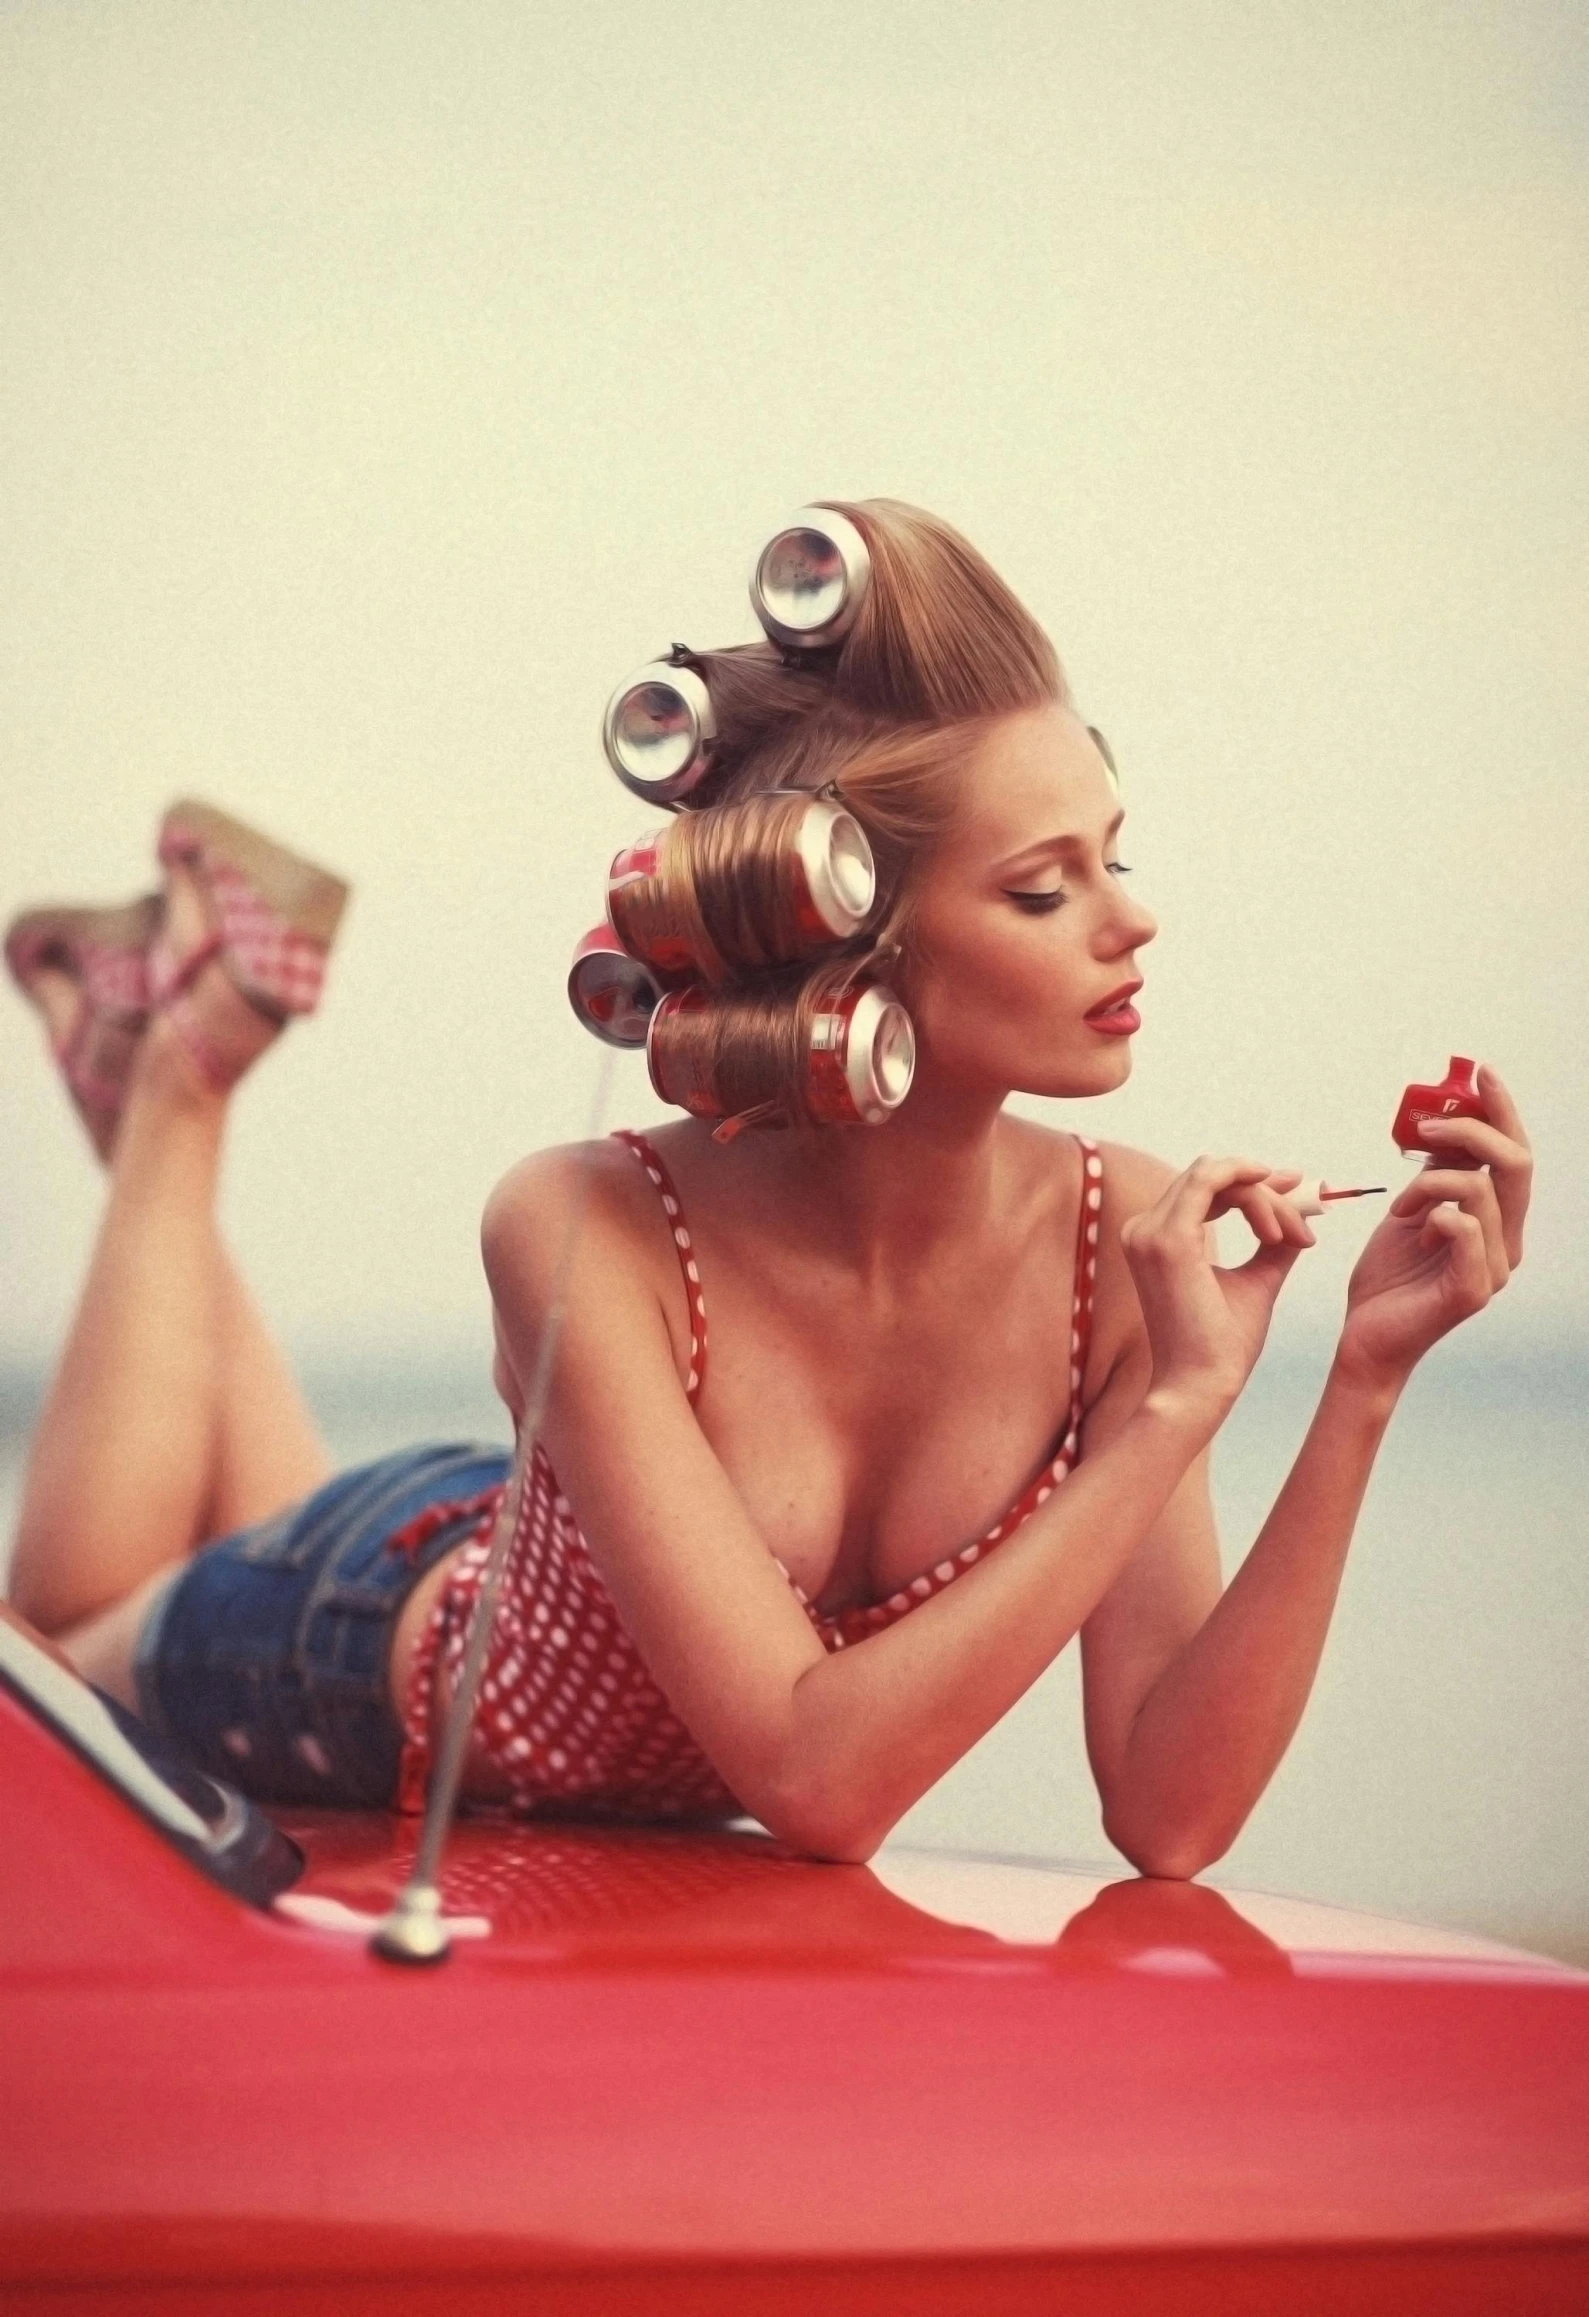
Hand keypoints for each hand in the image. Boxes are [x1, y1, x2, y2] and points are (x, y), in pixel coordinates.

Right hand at [1121, 1155, 1313, 1421]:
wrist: (1201, 1387)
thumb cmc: (1221, 1346)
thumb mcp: (1255, 1282)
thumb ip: (1272, 1246)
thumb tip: (1299, 1217)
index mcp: (1157, 1239)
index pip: (1203, 1187)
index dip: (1250, 1181)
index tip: (1294, 1189)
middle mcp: (1144, 1230)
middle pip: (1211, 1176)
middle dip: (1264, 1187)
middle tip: (1304, 1211)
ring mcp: (1150, 1232)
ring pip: (1215, 1175)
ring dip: (1264, 1197)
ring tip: (1291, 1237)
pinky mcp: (1168, 1239)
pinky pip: (1213, 1182)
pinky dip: (1252, 1194)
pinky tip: (1277, 1225)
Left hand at [1335, 1064, 1530, 1388]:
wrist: (1365, 1339)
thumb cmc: (1387, 1279)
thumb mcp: (1411, 1212)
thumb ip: (1436, 1174)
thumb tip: (1445, 1124)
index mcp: (1498, 1223)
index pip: (1515, 1156)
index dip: (1503, 1111)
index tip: (1479, 1072)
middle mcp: (1507, 1244)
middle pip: (1516, 1164)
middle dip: (1472, 1129)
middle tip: (1425, 1122)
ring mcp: (1494, 1269)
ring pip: (1482, 1189)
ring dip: (1429, 1181)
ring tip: (1399, 1204)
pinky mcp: (1470, 1291)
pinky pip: (1462, 1227)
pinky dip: (1432, 1212)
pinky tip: (1409, 1226)